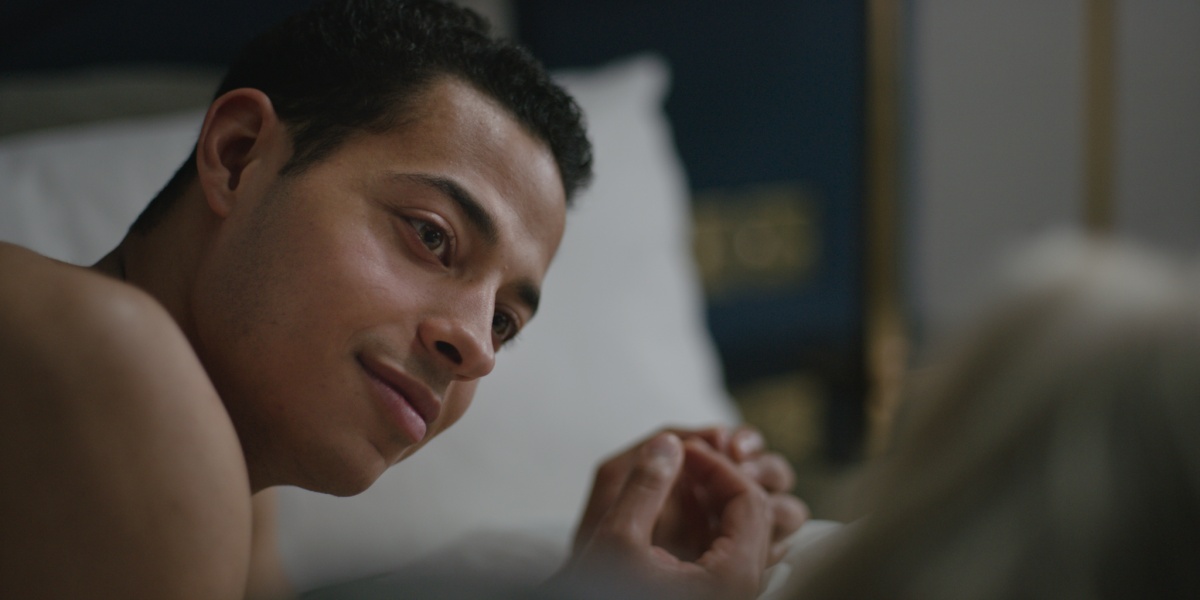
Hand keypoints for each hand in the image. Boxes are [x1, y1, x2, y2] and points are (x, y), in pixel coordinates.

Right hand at [551, 433, 770, 599]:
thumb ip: (645, 486)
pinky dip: (709, 525)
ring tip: (674, 484)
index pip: (749, 500)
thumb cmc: (606, 599)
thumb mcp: (617, 541)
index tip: (681, 451)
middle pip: (754, 515)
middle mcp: (744, 589)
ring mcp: (732, 596)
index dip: (716, 465)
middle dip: (717, 479)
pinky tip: (674, 514)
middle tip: (678, 462)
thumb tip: (669, 442)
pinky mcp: (716, 598)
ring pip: (743, 532)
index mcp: (732, 576)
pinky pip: (730, 553)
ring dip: (713, 500)